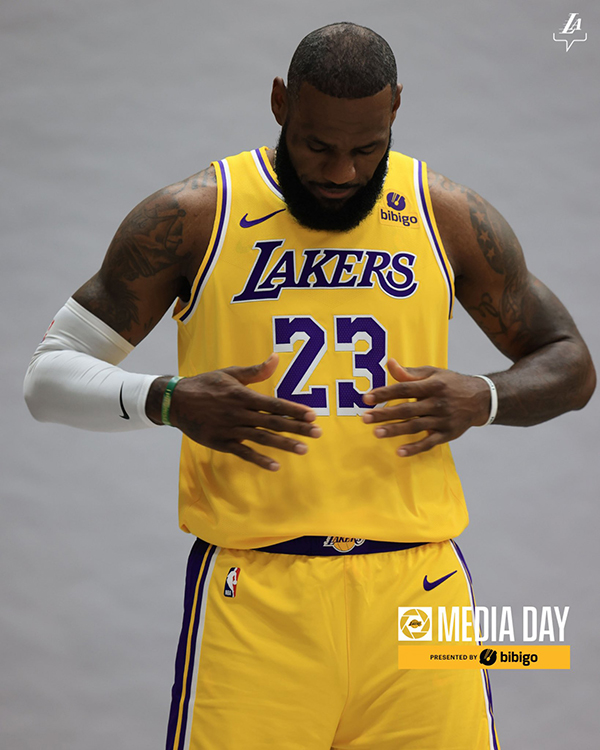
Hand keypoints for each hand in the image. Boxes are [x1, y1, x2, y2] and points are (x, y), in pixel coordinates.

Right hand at [163, 354, 320, 470]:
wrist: (176, 401)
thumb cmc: (206, 385)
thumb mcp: (230, 373)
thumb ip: (255, 371)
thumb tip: (276, 358)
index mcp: (243, 395)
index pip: (274, 404)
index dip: (294, 410)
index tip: (313, 415)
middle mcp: (239, 413)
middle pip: (273, 422)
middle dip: (298, 428)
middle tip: (318, 433)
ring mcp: (231, 430)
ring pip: (262, 438)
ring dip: (284, 444)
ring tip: (304, 449)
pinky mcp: (222, 443)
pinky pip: (243, 453)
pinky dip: (259, 460)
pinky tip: (275, 466)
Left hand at [362, 359, 489, 456]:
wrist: (481, 399)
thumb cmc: (451, 384)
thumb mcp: (433, 373)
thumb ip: (410, 373)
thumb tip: (389, 363)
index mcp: (433, 385)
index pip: (404, 389)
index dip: (385, 393)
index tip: (367, 398)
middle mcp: (438, 403)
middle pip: (407, 409)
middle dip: (385, 414)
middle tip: (365, 418)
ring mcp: (443, 420)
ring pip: (415, 427)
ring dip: (395, 431)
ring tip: (376, 433)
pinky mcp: (447, 434)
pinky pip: (429, 443)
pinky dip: (414, 448)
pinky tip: (399, 452)